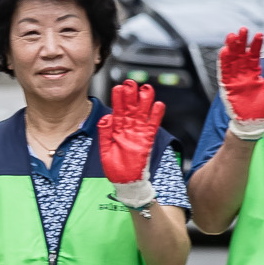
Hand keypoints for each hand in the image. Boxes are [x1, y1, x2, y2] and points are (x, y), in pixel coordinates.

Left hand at [99, 80, 164, 206]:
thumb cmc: (115, 167)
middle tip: (131, 83)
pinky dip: (156, 116)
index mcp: (116, 129)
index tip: (118, 87)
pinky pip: (153, 126)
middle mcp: (128, 128)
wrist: (126, 182)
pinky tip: (158, 105)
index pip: (118, 110)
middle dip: (132, 95)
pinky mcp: (148, 140)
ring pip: (143, 114)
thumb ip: (104, 133)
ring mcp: (139, 133)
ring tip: (146, 89)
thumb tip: (106, 118)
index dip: (118, 99)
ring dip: (145, 101)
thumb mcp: (105, 149)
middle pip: (131, 108)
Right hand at [219, 27, 263, 132]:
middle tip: (243, 30)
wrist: (253, 123)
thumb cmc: (263, 108)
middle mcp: (243, 73)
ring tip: (232, 36)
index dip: (256, 45)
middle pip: (240, 54)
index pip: (254, 55)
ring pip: (231, 60)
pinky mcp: (227, 86)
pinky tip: (224, 51)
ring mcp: (234, 79)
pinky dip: (223, 62)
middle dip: (241, 42)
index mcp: (254, 72)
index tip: (259, 35)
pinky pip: (224, 72)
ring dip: (231, 48)